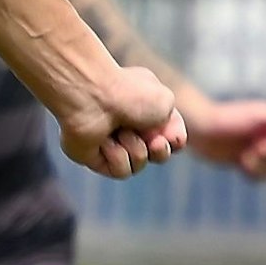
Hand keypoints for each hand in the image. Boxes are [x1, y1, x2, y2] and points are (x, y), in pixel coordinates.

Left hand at [58, 65, 187, 178]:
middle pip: (157, 155)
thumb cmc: (128, 94)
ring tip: (120, 131)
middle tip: (152, 140)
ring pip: (138, 165)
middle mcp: (126, 124)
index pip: (169, 136)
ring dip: (135, 148)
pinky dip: (117, 156)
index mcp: (142, 107)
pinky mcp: (93, 156)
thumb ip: (173, 125)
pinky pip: (120, 171)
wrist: (91, 96)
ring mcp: (108, 141)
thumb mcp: (166, 102)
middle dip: (160, 150)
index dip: (173, 139)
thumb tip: (160, 143)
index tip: (169, 134)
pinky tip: (104, 140)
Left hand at [184, 97, 265, 180]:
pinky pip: (261, 178)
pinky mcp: (247, 162)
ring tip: (241, 159)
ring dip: (259, 169)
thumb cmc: (225, 117)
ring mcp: (260, 150)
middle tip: (246, 154)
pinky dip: (252, 175)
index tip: (259, 147)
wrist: (196, 127)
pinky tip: (239, 165)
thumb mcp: (255, 115)